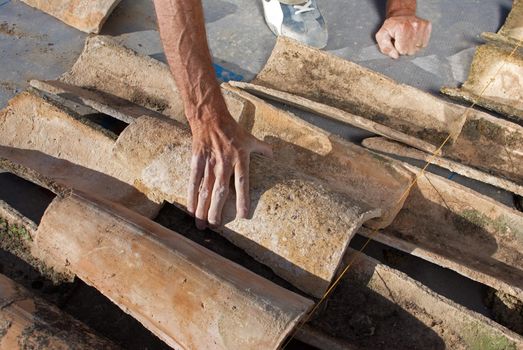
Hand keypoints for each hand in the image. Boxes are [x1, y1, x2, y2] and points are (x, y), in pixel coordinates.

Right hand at [187, 110, 271, 229]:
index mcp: (240, 159)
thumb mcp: (251, 138)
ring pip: (205, 190)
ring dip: (202, 208)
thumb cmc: (233, 129)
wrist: (210, 117)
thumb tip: (273, 156)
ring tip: (201, 224)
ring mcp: (209, 162)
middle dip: (217, 210)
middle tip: (215, 226)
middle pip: (220, 191)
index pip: (242, 183)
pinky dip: (191, 196)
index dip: (243, 199)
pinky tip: (190, 209)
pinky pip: (193, 181)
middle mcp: (224, 163)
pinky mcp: (196, 160)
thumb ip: (263, 149)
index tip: (243, 216)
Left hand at [376, 15, 431, 58]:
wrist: (401, 14)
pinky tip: (414, 37)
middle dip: (405, 48)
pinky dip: (418, 43)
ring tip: (407, 39)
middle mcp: (414, 25)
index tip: (396, 42)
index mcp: (401, 28)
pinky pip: (424, 44)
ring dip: (412, 46)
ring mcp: (422, 25)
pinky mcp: (427, 26)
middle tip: (402, 41)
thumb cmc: (391, 27)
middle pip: (411, 50)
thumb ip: (385, 47)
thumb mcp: (382, 36)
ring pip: (418, 48)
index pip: (402, 50)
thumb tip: (395, 56)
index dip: (398, 49)